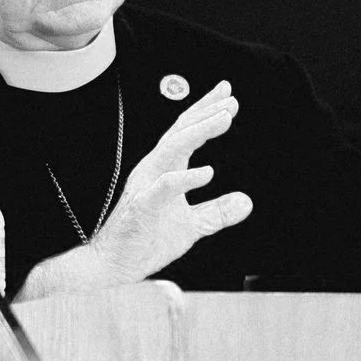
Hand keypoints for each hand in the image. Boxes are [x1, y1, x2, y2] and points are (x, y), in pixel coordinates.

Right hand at [16, 82, 252, 297]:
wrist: (114, 266)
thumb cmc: (147, 241)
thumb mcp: (192, 226)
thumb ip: (217, 212)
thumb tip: (246, 202)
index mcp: (164, 169)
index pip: (185, 133)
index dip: (205, 111)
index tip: (228, 94)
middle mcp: (153, 170)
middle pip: (180, 132)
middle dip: (206, 112)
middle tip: (231, 100)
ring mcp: (146, 187)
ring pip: (172, 149)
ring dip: (199, 132)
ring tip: (223, 119)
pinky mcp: (142, 208)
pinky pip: (164, 187)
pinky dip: (185, 178)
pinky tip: (207, 173)